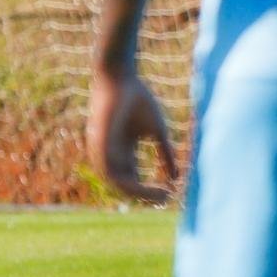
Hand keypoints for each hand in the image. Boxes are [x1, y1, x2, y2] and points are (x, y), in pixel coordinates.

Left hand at [87, 71, 177, 204]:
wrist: (120, 78)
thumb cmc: (138, 99)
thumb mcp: (157, 131)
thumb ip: (165, 154)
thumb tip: (177, 178)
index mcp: (121, 151)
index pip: (132, 179)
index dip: (149, 190)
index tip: (169, 194)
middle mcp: (109, 154)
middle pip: (123, 184)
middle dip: (144, 195)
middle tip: (165, 199)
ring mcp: (102, 150)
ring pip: (115, 182)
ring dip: (136, 193)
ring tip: (157, 195)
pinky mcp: (99, 144)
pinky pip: (109, 170)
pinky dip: (125, 181)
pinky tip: (141, 186)